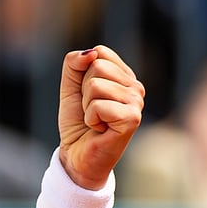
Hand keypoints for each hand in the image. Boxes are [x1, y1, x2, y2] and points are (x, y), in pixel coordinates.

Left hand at [57, 46, 144, 189]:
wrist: (77, 155)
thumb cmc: (77, 121)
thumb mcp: (69, 86)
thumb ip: (74, 63)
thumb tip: (90, 53)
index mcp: (125, 77)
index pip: (100, 52)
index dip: (83, 73)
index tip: (87, 95)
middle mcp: (135, 88)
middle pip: (97, 66)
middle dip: (84, 90)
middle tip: (91, 110)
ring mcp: (136, 103)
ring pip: (96, 84)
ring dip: (86, 106)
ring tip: (95, 120)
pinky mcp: (132, 119)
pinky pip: (98, 105)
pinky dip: (90, 118)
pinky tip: (99, 129)